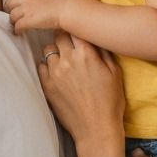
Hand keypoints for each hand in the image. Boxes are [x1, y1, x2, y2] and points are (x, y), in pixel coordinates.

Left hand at [5, 0, 69, 32]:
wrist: (68, 9)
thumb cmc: (62, 0)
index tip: (14, 4)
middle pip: (8, 4)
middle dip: (9, 10)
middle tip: (14, 16)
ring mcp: (26, 9)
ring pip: (11, 16)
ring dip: (13, 21)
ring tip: (18, 25)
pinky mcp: (29, 21)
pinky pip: (17, 26)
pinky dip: (17, 30)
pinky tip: (20, 32)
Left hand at [38, 32, 125, 156]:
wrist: (96, 129)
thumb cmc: (110, 101)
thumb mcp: (115, 72)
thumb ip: (103, 50)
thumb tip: (95, 35)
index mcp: (86, 53)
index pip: (74, 28)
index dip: (76, 27)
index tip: (78, 31)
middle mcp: (68, 59)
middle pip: (59, 35)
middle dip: (65, 37)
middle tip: (72, 45)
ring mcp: (54, 73)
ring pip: (48, 50)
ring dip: (55, 51)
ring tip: (64, 60)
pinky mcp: (46, 86)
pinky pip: (41, 66)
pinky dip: (47, 66)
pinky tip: (57, 73)